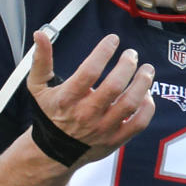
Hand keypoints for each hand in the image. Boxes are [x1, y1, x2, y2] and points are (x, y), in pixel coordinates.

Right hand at [27, 31, 155, 163]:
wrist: (54, 153)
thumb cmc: (49, 114)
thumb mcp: (38, 87)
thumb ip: (41, 60)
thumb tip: (41, 33)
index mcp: (67, 98)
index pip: (89, 71)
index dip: (103, 52)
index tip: (113, 39)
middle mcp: (86, 114)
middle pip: (113, 86)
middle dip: (127, 65)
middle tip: (132, 54)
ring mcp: (102, 129)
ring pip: (129, 104)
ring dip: (142, 83)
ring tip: (147, 69)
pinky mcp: (115, 140)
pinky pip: (138, 124)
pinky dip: (147, 108)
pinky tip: (146, 94)